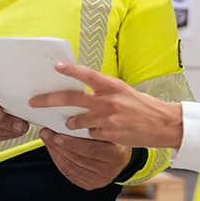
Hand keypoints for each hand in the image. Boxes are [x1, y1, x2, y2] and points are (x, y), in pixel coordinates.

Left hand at [29, 62, 183, 148]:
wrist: (164, 124)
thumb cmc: (143, 106)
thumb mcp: (123, 91)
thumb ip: (103, 90)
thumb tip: (81, 89)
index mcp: (113, 86)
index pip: (88, 75)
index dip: (71, 70)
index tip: (56, 66)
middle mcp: (108, 101)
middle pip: (72, 99)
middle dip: (50, 100)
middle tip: (35, 102)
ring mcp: (108, 119)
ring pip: (77, 120)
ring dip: (70, 122)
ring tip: (69, 122)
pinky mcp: (109, 134)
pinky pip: (90, 133)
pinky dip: (90, 132)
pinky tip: (99, 131)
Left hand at [38, 128, 133, 190]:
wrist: (120, 158)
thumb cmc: (112, 141)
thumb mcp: (108, 131)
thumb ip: (94, 127)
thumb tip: (67, 119)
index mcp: (116, 155)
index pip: (91, 150)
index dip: (72, 143)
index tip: (57, 134)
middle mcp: (108, 170)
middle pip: (78, 157)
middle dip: (58, 145)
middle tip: (46, 133)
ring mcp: (99, 179)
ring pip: (71, 165)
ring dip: (55, 151)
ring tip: (47, 138)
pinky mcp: (89, 184)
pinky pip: (69, 172)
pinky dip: (58, 160)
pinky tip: (52, 150)